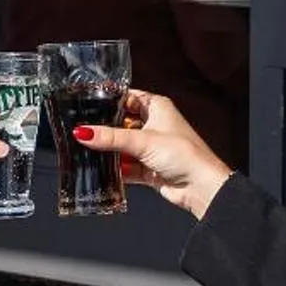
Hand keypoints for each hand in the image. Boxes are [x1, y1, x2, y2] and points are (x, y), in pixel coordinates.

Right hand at [67, 88, 231, 221]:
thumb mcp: (142, 141)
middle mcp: (154, 125)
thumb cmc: (185, 155)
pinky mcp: (149, 168)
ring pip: (122, 146)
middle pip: (121, 123)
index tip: (87, 105)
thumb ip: (111, 137)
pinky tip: (102, 170)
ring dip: (110, 152)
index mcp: (157, 107)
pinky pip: (126, 166)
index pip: (127, 98)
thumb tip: (84, 132)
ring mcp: (151, 147)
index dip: (108, 101)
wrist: (201, 187)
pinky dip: (116, 169)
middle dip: (105, 130)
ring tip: (88, 151)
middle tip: (84, 131)